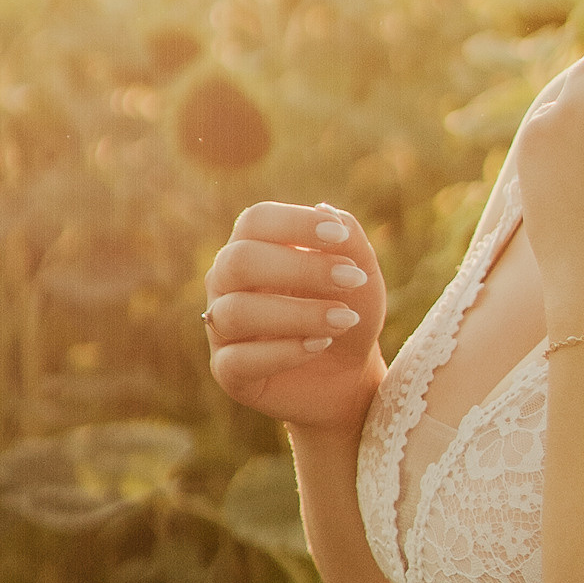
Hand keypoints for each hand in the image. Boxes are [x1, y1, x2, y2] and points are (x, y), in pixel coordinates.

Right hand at [203, 203, 387, 429]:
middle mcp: (226, 282)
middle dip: (300, 268)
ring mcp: (221, 327)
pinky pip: (239, 360)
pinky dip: (285, 352)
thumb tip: (325, 210)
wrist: (350, 372)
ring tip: (345, 320)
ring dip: (298, 314)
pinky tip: (321, 345)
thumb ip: (351, 241)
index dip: (296, 224)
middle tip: (351, 279)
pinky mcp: (226, 371)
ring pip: (236, 312)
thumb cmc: (348, 311)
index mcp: (252, 246)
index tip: (340, 238)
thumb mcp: (362, 275)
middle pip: (239, 261)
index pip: (255, 220)